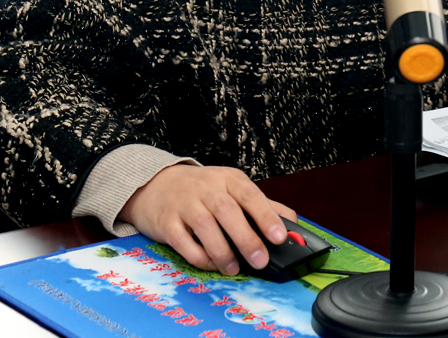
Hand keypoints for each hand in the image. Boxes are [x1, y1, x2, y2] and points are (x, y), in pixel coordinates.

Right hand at [120, 164, 296, 274]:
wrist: (156, 184)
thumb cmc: (202, 191)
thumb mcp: (231, 188)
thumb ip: (261, 205)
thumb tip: (292, 223)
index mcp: (228, 179)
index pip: (250, 194)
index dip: (266, 215)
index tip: (279, 237)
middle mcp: (206, 188)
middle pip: (228, 211)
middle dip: (246, 238)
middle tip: (260, 261)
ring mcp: (184, 203)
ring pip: (205, 226)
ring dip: (222, 251)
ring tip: (234, 269)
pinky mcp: (166, 222)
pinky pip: (183, 241)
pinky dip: (199, 256)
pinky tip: (211, 264)